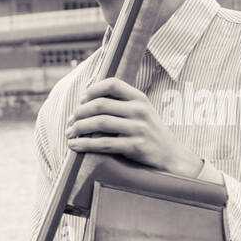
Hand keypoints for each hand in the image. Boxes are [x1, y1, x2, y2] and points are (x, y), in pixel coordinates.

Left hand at [66, 78, 202, 177]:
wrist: (171, 156)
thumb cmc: (149, 133)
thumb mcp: (141, 113)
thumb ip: (121, 105)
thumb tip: (86, 101)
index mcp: (140, 99)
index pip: (112, 84)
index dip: (92, 90)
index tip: (81, 100)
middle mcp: (139, 111)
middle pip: (100, 105)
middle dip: (79, 112)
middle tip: (70, 121)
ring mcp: (138, 128)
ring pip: (100, 123)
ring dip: (79, 127)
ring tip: (69, 133)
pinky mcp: (135, 146)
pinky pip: (104, 144)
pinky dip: (85, 144)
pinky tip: (74, 146)